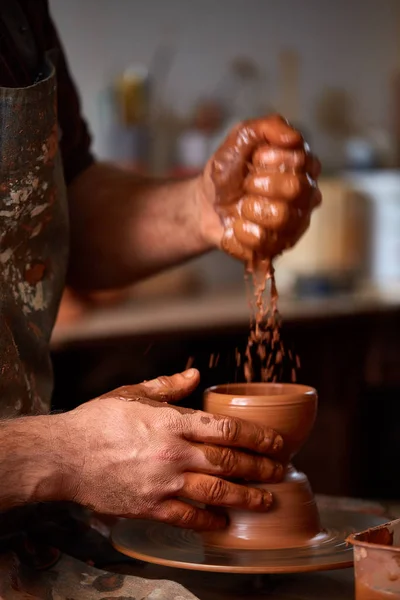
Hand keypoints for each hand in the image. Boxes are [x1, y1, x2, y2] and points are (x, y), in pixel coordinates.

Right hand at [57, 369, 282, 530]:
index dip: (257, 437)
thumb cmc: (97, 420)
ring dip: (245, 496)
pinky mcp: (149, 507)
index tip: (277, 443)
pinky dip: (209, 520)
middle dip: (260, 467)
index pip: (226, 429)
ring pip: (216, 491)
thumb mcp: (132, 393)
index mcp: (172, 421)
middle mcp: (173, 452)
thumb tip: (195, 376)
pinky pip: (188, 517)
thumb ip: (168, 386)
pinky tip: (223, 521)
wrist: (63, 455)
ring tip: (266, 499)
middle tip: (281, 471)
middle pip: (229, 461)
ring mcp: (163, 482)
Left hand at [198, 114, 320, 261]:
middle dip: (259, 184)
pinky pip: (262, 244)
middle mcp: (306, 196)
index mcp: (303, 165)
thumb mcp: (239, 140)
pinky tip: (237, 227)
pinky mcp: (278, 248)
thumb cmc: (228, 171)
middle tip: (246, 184)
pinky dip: (240, 234)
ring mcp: (295, 225)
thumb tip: (293, 138)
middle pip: (295, 189)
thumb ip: (265, 128)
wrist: (205, 205)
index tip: (254, 161)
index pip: (299, 160)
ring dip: (249, 209)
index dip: (269, 161)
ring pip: (281, 219)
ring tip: (241, 207)